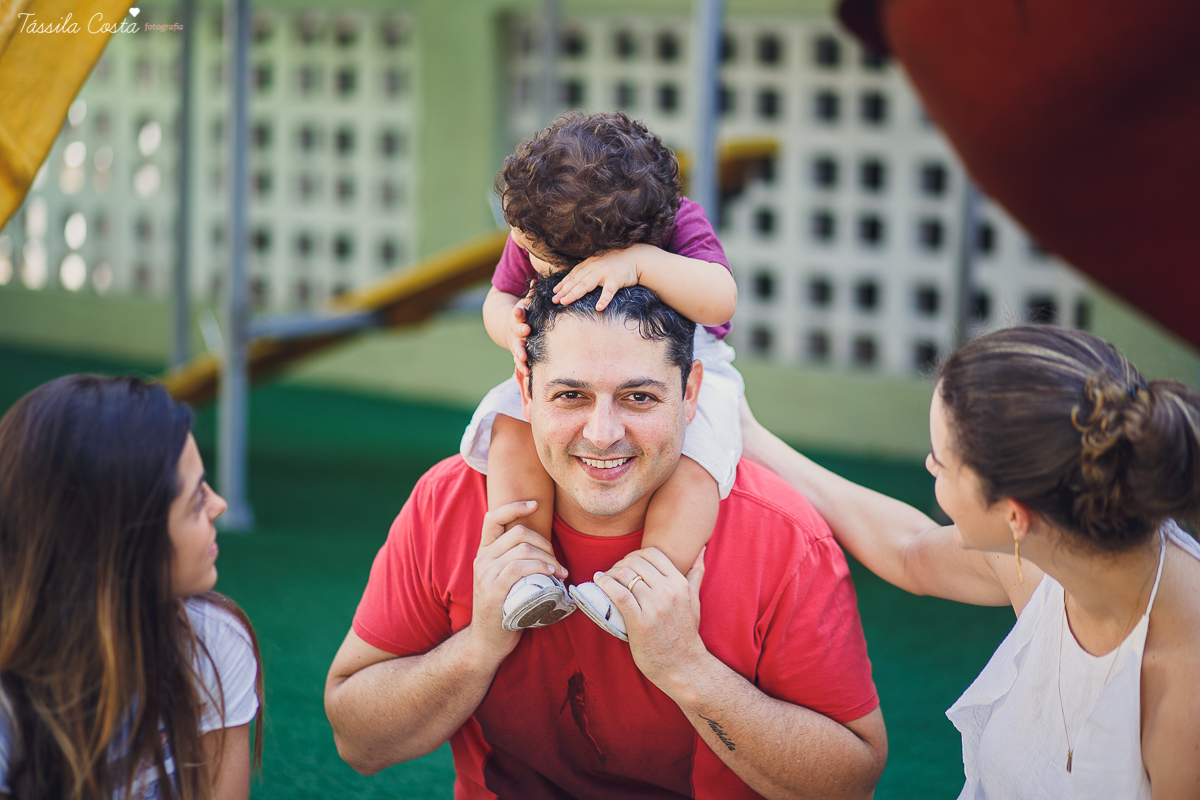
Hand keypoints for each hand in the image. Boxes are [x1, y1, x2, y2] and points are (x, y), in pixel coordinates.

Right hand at [471, 500, 566, 659]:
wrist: (486, 642)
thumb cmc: (504, 609)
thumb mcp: (505, 579)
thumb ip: (516, 560)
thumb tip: (545, 547)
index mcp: (485, 553)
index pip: (494, 517)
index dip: (515, 506)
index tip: (535, 504)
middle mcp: (482, 560)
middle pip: (518, 533)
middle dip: (545, 542)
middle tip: (558, 562)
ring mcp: (486, 575)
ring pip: (522, 549)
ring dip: (548, 557)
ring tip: (560, 572)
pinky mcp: (493, 592)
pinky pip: (518, 567)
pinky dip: (540, 566)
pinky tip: (551, 574)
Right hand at [507, 296, 531, 380]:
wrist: (507, 327)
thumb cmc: (524, 314)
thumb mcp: (527, 302)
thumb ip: (532, 293)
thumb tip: (537, 279)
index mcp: (519, 316)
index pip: (518, 312)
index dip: (519, 312)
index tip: (519, 311)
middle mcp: (516, 330)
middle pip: (517, 330)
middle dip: (521, 330)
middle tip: (526, 330)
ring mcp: (516, 343)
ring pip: (517, 348)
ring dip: (520, 353)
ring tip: (524, 359)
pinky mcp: (519, 354)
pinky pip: (520, 362)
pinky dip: (523, 368)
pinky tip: (528, 374)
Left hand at [552, 246, 642, 309]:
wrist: (636, 257)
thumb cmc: (618, 262)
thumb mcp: (600, 262)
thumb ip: (589, 269)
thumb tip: (578, 279)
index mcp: (589, 264)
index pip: (572, 275)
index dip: (562, 283)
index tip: (554, 292)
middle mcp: (594, 267)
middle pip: (575, 281)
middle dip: (563, 290)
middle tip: (554, 300)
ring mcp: (604, 273)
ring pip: (586, 285)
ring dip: (574, 294)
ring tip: (565, 302)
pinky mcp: (616, 279)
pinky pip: (609, 291)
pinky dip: (604, 299)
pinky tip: (599, 307)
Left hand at [594, 547, 708, 687]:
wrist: (684, 666)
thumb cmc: (686, 633)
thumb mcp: (695, 601)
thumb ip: (696, 574)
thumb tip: (701, 550)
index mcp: (680, 583)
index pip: (651, 553)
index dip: (635, 555)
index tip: (627, 565)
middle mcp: (668, 591)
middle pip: (635, 562)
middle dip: (620, 564)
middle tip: (613, 574)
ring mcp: (655, 606)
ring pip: (625, 575)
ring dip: (610, 574)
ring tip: (604, 579)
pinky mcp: (641, 622)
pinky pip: (619, 594)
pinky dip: (605, 583)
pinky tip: (598, 580)